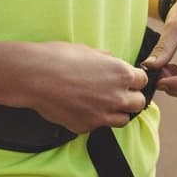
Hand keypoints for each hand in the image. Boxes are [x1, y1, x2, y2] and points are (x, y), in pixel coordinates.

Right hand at [16, 41, 150, 134]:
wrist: (34, 76)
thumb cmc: (58, 57)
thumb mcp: (85, 50)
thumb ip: (104, 58)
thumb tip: (110, 60)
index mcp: (120, 73)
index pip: (142, 81)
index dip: (134, 78)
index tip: (126, 79)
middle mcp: (117, 96)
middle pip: (138, 103)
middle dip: (130, 97)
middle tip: (115, 91)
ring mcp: (103, 115)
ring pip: (123, 119)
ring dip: (116, 111)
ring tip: (101, 102)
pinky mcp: (87, 127)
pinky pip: (99, 125)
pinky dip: (94, 118)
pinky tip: (81, 107)